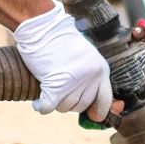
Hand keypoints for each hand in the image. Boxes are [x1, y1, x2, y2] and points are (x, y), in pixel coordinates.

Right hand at [11, 0, 113, 118]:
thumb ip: (90, 78)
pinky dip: (42, 106)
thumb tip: (96, 113)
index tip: (92, 116)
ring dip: (55, 101)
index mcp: (101, 69)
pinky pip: (48, 107)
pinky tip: (38, 101)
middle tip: (59, 87)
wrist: (42, 27)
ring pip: (65, 107)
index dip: (98, 111)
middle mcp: (91, 76)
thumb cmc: (60, 41)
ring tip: (49, 83)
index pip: (105, 100)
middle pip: (82, 106)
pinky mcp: (55, 84)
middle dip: (70, 101)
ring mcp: (74, 81)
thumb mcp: (85, 57)